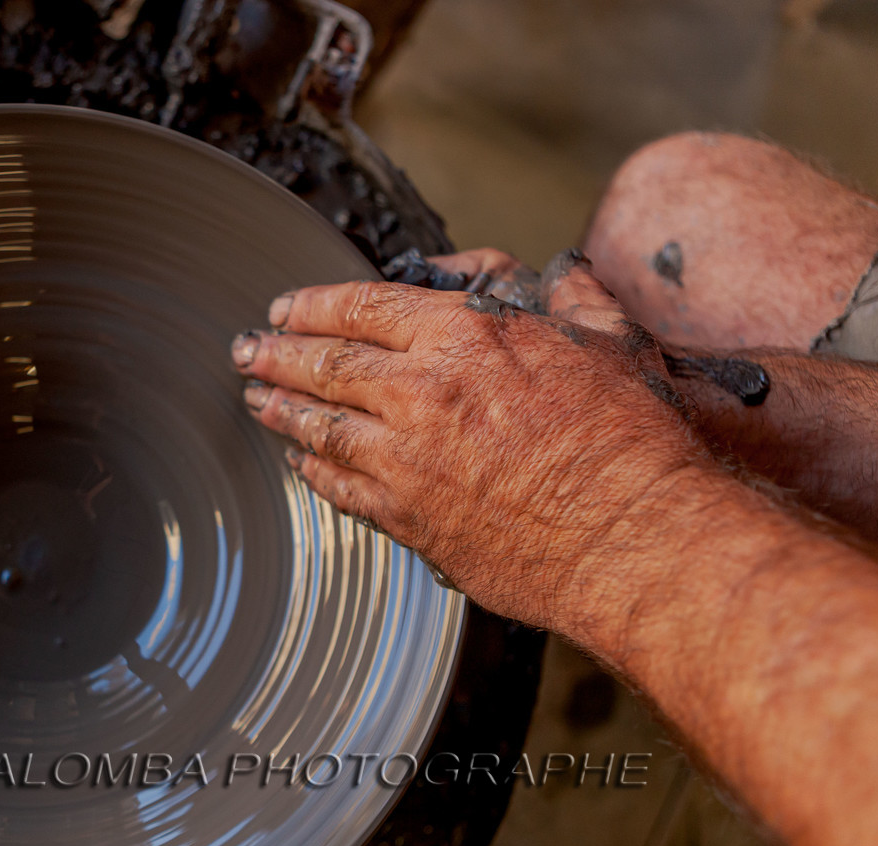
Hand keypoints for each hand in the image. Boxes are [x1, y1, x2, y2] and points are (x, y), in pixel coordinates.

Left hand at [232, 251, 712, 632]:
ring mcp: (407, 461)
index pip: (363, 307)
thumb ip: (572, 299)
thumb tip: (562, 274)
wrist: (631, 538)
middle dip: (276, 354)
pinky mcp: (410, 520)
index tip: (285, 307)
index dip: (314, 305)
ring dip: (281, 410)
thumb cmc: (630, 440)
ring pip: (321, 427)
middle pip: (325, 365)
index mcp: (462, 336)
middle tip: (245, 350)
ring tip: (255, 400)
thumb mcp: (609, 341)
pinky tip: (300, 463)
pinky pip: (342, 489)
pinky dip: (315, 472)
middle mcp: (421, 394)